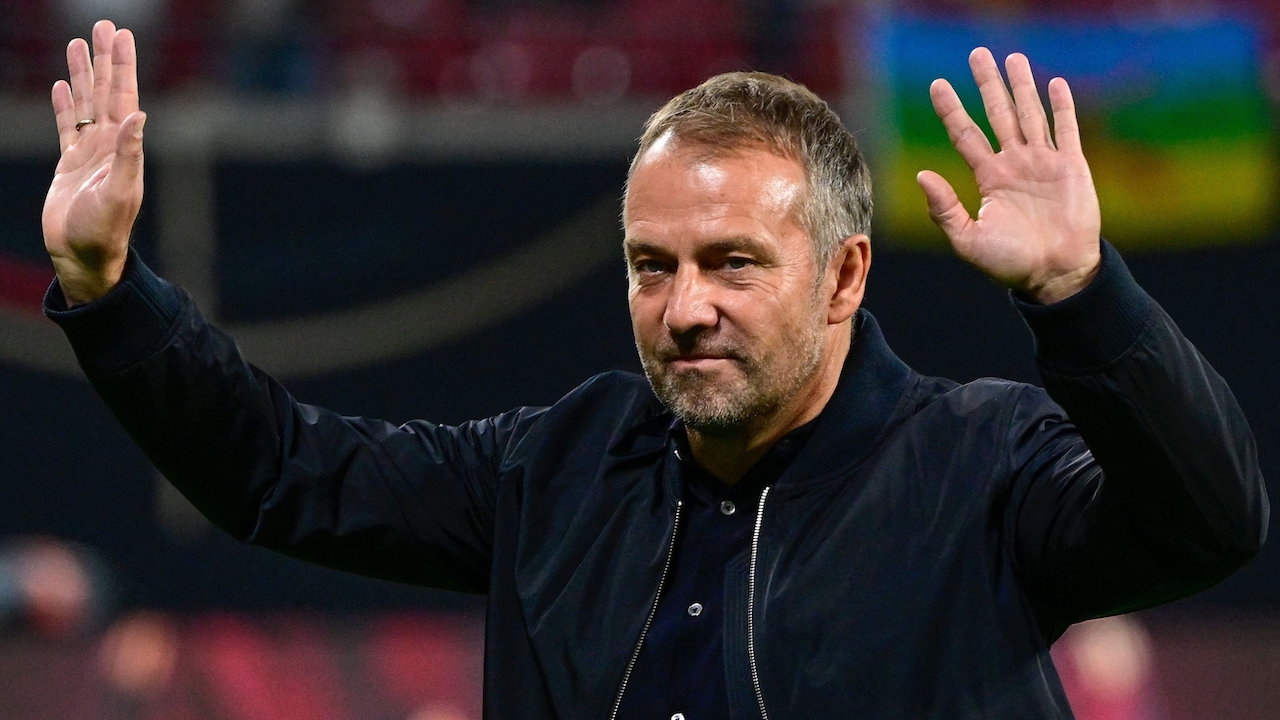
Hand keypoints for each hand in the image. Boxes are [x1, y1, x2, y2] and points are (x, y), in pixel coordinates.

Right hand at [43, 20, 145, 306]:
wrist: (84, 256)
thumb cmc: (103, 230)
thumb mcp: (119, 191)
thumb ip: (129, 154)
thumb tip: (139, 116)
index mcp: (123, 147)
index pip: (123, 95)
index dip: (122, 65)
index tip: (122, 35)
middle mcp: (109, 145)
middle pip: (105, 91)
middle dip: (104, 59)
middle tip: (102, 25)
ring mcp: (89, 153)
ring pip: (86, 103)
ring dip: (83, 74)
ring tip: (78, 44)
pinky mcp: (70, 165)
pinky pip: (68, 126)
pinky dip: (66, 104)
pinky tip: (64, 85)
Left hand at [917, 48, 1100, 303]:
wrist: (1054, 274)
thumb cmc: (1009, 263)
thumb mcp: (968, 239)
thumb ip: (944, 208)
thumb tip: (922, 175)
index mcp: (989, 178)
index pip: (965, 135)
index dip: (952, 110)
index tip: (937, 84)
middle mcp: (1014, 164)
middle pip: (997, 114)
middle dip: (988, 84)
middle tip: (978, 54)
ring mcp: (1043, 163)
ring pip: (1030, 114)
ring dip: (1023, 86)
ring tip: (1013, 58)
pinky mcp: (1071, 167)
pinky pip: (1066, 130)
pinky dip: (1062, 107)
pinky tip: (1055, 84)